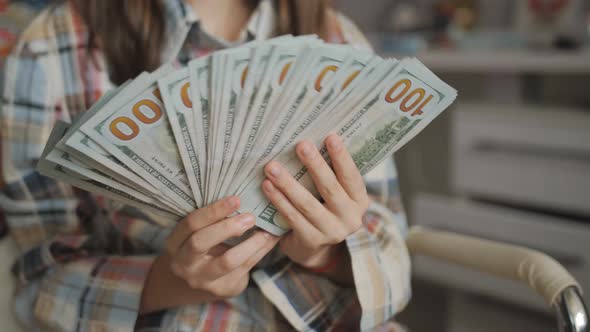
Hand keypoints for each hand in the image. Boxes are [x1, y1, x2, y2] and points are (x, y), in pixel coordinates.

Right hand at [142, 196, 278, 312]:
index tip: (236, 199)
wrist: (201, 280)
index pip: (190, 224)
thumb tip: (243, 196)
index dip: (213, 211)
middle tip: (250, 217)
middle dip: (227, 227)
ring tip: (266, 232)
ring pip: (227, 261)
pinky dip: (260, 252)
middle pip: (200, 242)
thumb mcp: (199, 233)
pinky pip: (245, 268)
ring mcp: (202, 279)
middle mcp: (184, 263)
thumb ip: (212, 219)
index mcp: (175, 243)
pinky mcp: (223, 288)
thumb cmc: (203, 246)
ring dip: (250, 244)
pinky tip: (270, 240)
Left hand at [261, 134, 368, 273]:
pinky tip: (267, 186)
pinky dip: (278, 200)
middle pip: (331, 188)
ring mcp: (332, 233)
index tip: (331, 136)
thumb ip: (329, 174)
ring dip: (288, 183)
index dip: (342, 157)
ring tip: (272, 166)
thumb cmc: (322, 208)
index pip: (352, 177)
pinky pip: (292, 217)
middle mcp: (351, 219)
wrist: (312, 247)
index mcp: (360, 201)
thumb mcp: (333, 194)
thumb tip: (311, 140)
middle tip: (301, 145)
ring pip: (307, 204)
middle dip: (315, 165)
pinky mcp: (312, 241)